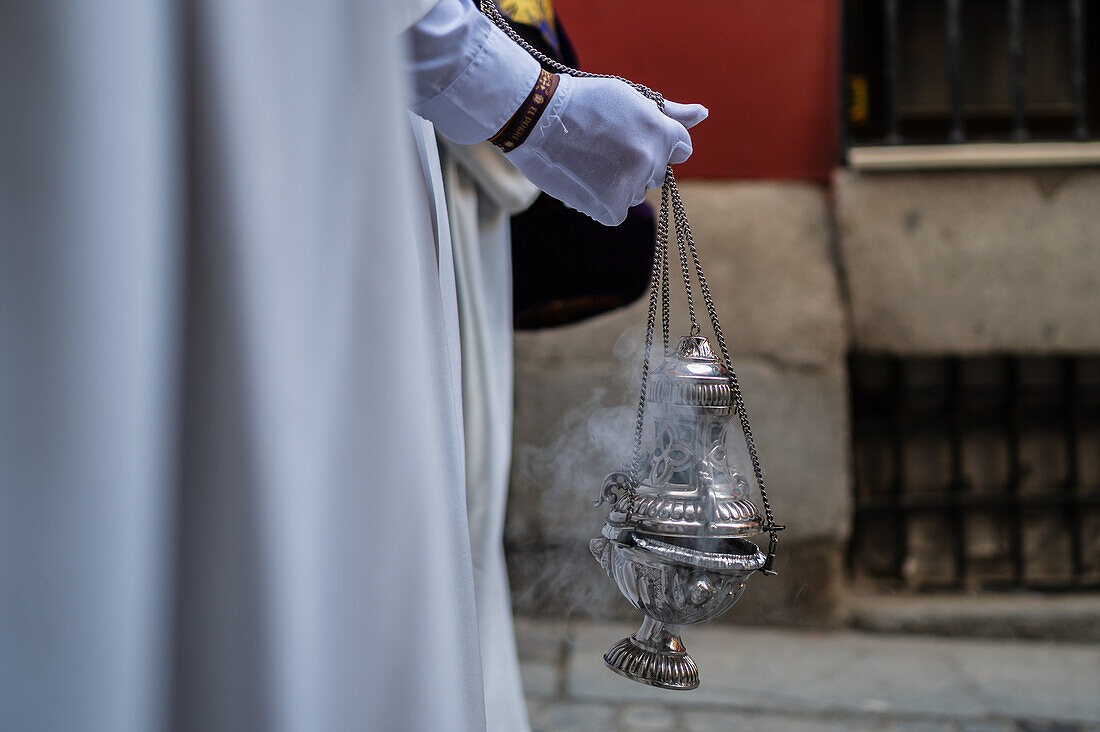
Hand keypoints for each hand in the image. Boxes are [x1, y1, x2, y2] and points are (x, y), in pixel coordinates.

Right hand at [505, 75, 706, 225]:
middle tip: (602, 147)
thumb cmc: (581, 102)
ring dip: (618, 185)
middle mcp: (650, 158)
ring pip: (635, 193)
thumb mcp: (628, 98)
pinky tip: (583, 180)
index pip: (681, 148)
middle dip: (636, 164)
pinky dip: (601, 203)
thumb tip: (703, 114)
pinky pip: (617, 212)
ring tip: (588, 161)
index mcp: (659, 129)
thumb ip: (669, 112)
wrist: (536, 118)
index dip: (657, 143)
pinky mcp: (611, 207)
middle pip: (656, 173)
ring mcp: (631, 184)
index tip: (632, 138)